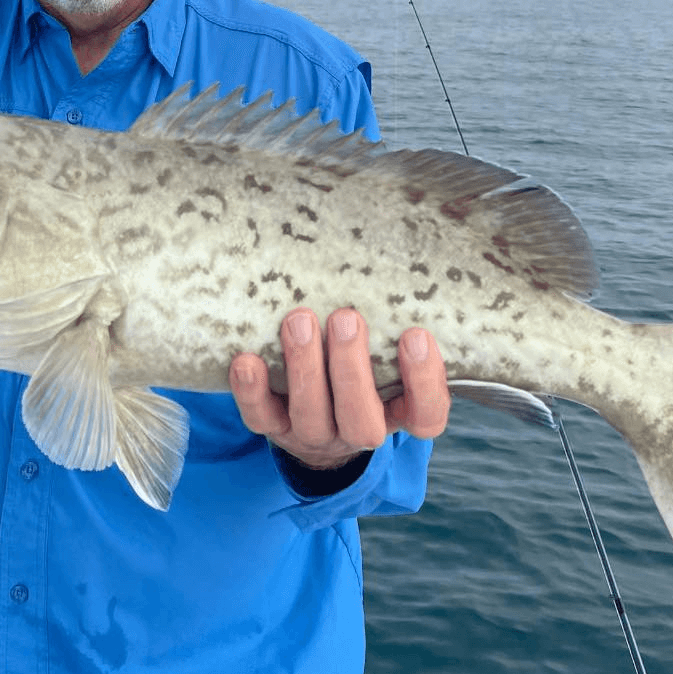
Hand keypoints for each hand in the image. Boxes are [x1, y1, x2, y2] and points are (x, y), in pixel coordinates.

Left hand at [229, 307, 449, 469]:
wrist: (319, 420)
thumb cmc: (364, 364)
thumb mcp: (389, 349)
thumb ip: (396, 319)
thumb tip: (409, 239)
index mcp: (398, 412)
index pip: (426, 415)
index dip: (425, 382)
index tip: (415, 335)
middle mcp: (358, 431)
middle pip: (361, 421)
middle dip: (351, 370)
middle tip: (346, 318)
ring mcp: (314, 433)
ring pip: (311, 417)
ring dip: (305, 369)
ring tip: (299, 320)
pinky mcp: (274, 428)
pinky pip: (260, 418)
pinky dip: (251, 390)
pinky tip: (247, 358)